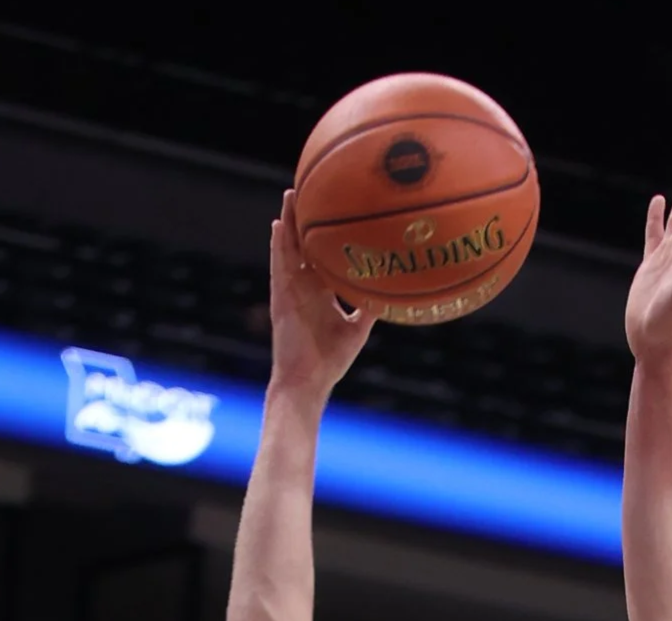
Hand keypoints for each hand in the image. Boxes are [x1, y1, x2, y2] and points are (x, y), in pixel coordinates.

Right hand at [267, 190, 377, 402]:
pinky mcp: (280, 297)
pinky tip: (279, 224)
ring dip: (289, 222)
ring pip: (288, 248)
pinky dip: (279, 245)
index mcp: (320, 292)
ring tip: (292, 194)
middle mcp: (304, 286)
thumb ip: (369, 308)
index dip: (326, 236)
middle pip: (303, 245)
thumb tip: (392, 293)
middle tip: (312, 189)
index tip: (335, 212)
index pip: (322, 256)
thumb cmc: (331, 359)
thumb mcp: (357, 329)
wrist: (308, 380)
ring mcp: (290, 289)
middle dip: (306, 219)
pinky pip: (278, 266)